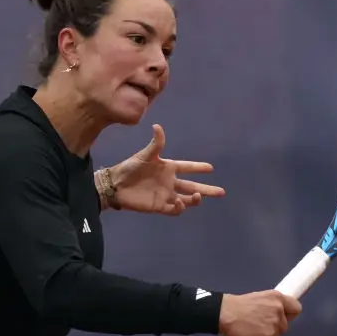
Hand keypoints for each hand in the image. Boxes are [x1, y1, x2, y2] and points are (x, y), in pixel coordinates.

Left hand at [106, 124, 224, 214]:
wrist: (115, 185)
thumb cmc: (129, 168)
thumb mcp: (144, 155)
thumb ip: (155, 144)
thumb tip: (158, 126)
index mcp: (168, 168)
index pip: (187, 168)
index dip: (198, 167)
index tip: (211, 168)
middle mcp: (169, 182)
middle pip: (192, 186)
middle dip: (206, 189)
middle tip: (221, 191)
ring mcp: (165, 195)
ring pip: (186, 199)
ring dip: (194, 199)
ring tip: (198, 197)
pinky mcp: (159, 206)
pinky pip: (174, 209)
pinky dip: (180, 207)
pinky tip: (180, 202)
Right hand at [218, 291, 301, 335]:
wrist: (224, 313)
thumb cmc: (237, 305)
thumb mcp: (258, 298)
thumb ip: (270, 306)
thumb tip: (275, 315)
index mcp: (277, 298)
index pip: (296, 308)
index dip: (288, 315)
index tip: (281, 317)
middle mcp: (279, 310)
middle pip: (284, 326)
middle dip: (274, 327)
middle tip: (258, 325)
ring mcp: (274, 325)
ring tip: (251, 331)